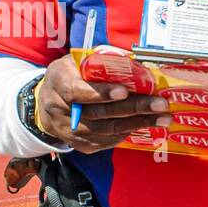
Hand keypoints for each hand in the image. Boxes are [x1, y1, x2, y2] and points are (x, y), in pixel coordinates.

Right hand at [35, 53, 171, 152]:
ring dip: (138, 123)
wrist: (45, 106)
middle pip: (100, 113)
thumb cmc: (66, 77)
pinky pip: (108, 140)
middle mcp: (62, 111)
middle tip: (159, 104)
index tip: (125, 90)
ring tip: (162, 117)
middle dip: (133, 108)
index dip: (102, 93)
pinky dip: (128, 132)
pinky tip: (145, 124)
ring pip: (108, 130)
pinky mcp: (80, 145)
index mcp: (59, 84)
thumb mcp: (73, 62)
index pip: (79, 91)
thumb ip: (97, 61)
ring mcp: (71, 132)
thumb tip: (132, 62)